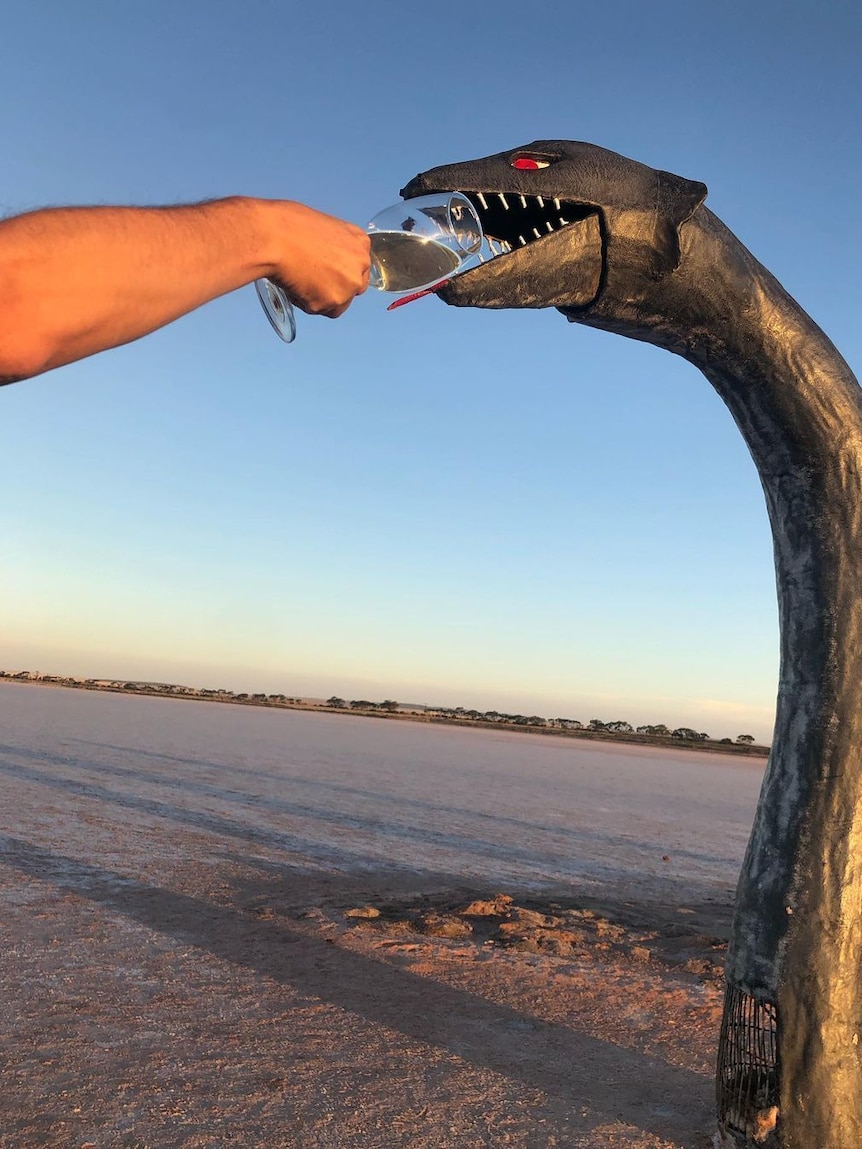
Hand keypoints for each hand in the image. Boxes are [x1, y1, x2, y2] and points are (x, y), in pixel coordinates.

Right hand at [264, 202, 370, 318]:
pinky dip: (304, 303)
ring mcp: (347, 286)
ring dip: (319, 299)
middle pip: (353, 289)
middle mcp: (360, 266)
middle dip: (335, 289)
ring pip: (336, 304)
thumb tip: (329, 261)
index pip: (359, 268)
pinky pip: (318, 310)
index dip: (340, 272)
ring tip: (299, 280)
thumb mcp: (325, 227)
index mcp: (360, 243)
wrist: (273, 236)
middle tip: (313, 281)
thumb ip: (336, 247)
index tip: (327, 272)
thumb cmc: (290, 225)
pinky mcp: (331, 302)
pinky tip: (293, 285)